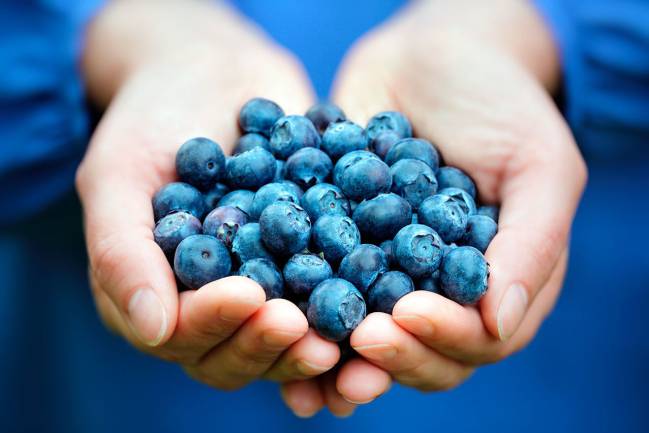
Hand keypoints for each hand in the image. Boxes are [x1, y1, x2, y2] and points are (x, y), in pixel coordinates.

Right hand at [77, 0, 339, 392]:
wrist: (211, 73)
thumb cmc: (151, 120)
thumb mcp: (118, 174)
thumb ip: (122, 251)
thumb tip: (153, 331)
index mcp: (157, 296)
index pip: (182, 334)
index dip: (214, 323)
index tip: (248, 296)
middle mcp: (210, 305)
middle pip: (236, 353)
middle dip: (267, 344)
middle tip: (301, 326)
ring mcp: (263, 288)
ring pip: (285, 340)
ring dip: (312, 346)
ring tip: (343, 332)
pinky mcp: (308, 264)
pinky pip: (330, 296)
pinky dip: (352, 309)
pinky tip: (379, 310)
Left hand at [281, 0, 586, 413]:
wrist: (429, 55)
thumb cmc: (498, 101)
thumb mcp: (539, 162)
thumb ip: (532, 243)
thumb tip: (499, 324)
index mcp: (498, 283)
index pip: (480, 338)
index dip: (444, 337)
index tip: (403, 315)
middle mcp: (443, 290)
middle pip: (423, 352)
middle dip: (391, 357)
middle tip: (355, 343)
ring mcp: (389, 273)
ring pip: (367, 335)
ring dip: (339, 356)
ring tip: (305, 360)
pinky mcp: (342, 248)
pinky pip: (320, 286)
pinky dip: (298, 307)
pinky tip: (272, 316)